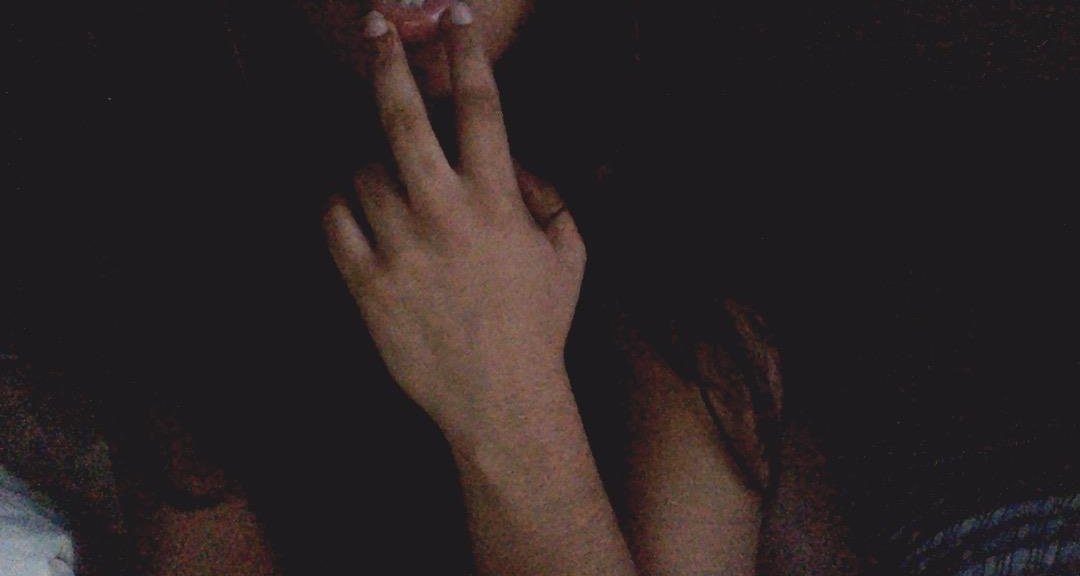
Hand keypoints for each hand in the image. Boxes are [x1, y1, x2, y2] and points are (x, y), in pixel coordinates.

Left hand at [321, 5, 585, 433]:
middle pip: (402, 118)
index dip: (466, 52)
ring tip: (383, 170)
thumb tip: (520, 165)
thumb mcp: (569, 256)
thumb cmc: (538, 325)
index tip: (456, 18)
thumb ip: (552, 198)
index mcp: (497, 201)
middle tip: (374, 30)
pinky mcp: (365, 282)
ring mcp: (398, 247)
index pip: (479, 105)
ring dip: (368, 156)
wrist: (498, 399)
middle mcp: (443, 213)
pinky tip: (351, 202)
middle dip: (385, 62)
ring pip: (361, 168)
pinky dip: (338, 201)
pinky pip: (333, 219)